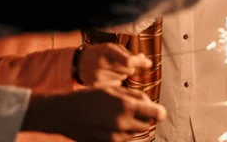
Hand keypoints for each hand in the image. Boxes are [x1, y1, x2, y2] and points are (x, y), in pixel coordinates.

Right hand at [22, 87, 166, 141]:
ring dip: (133, 126)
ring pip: (135, 133)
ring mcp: (115, 136)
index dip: (160, 113)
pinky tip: (112, 124)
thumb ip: (133, 96)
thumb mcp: (113, 90)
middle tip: (136, 110)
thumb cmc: (89, 97)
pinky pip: (123, 140)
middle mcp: (123, 123)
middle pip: (146, 125)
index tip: (161, 113)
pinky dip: (123, 133)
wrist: (65, 113)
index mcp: (126, 106)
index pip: (154, 113)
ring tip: (120, 115)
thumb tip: (148, 103)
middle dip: (145, 118)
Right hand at [77, 43, 152, 86]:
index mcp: (108, 50)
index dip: (139, 63)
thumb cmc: (101, 53)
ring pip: (123, 79)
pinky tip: (106, 78)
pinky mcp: (96, 86)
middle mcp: (102, 62)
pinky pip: (116, 86)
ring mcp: (98, 76)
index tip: (148, 64)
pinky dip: (115, 83)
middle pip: (129, 70)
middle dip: (129, 68)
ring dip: (121, 75)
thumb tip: (147, 62)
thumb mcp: (114, 49)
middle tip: (119, 65)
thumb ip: (131, 55)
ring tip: (110, 70)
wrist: (79, 63)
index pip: (128, 60)